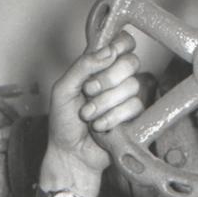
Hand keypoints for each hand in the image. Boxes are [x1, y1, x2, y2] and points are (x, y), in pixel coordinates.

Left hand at [47, 31, 142, 177]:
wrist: (70, 154)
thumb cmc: (63, 122)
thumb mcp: (63, 89)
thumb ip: (82, 66)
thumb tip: (107, 51)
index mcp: (99, 66)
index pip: (123, 43)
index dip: (121, 45)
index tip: (108, 55)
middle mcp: (116, 79)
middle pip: (131, 62)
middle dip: (107, 79)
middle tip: (88, 92)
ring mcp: (127, 98)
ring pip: (132, 86)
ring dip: (104, 103)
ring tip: (87, 115)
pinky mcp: (134, 118)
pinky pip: (134, 108)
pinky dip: (112, 118)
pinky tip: (99, 126)